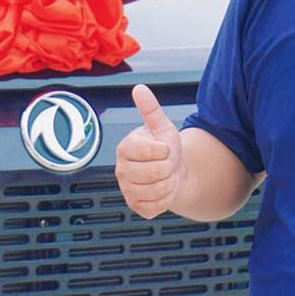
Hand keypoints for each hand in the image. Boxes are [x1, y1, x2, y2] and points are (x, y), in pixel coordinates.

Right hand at [115, 83, 183, 219]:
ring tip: (165, 175)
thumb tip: (139, 88)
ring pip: (158, 190)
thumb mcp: (161, 126)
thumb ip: (150, 109)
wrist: (173, 171)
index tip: (164, 147)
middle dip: (169, 167)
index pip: (150, 151)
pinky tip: (162, 190)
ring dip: (169, 182)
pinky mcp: (136, 207)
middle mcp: (121, 170)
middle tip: (166, 162)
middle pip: (156, 173)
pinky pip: (158, 206)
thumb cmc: (165, 146)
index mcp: (125, 148)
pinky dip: (166, 198)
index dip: (165, 149)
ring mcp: (127, 190)